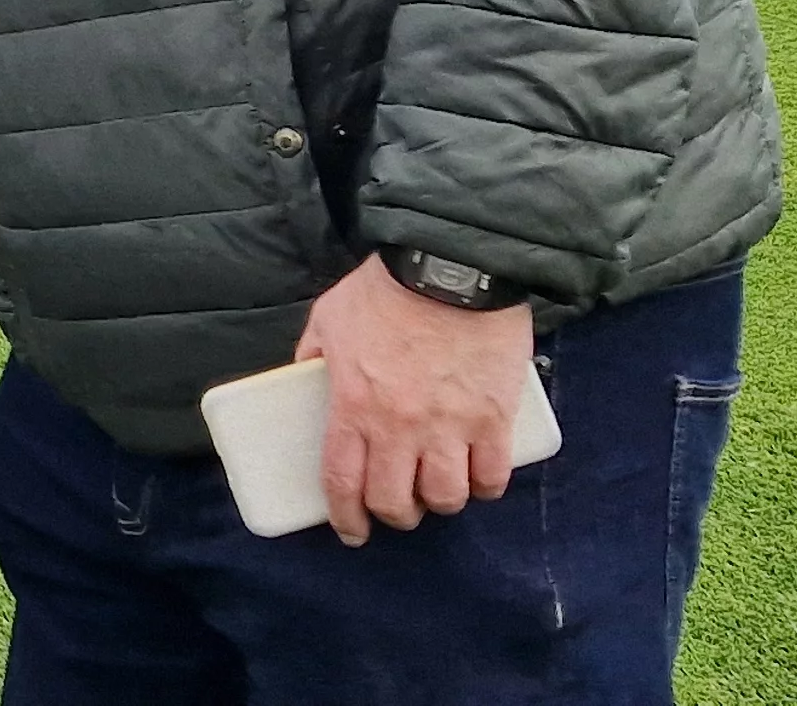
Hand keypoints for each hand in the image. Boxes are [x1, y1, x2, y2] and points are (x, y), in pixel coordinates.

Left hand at [294, 254, 537, 546]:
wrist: (452, 265)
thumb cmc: (386, 289)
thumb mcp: (328, 319)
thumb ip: (312, 354)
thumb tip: (302, 376)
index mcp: (353, 406)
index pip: (343, 483)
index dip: (345, 517)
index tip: (351, 531)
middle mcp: (399, 427)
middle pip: (395, 501)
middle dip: (394, 515)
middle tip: (397, 508)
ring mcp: (450, 425)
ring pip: (446, 497)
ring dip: (440, 503)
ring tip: (438, 491)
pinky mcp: (494, 417)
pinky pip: (492, 475)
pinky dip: (485, 486)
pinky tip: (479, 480)